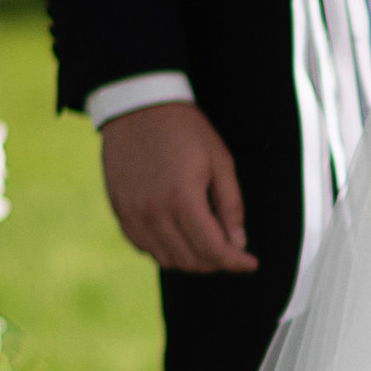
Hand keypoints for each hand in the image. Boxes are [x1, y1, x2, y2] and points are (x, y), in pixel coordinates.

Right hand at [99, 102, 256, 274]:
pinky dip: (165, 250)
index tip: (250, 263)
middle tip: (232, 251)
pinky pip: (143, 246)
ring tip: (207, 245)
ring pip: (166, 259)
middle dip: (216, 263)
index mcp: (183, 200)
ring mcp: (133, 214)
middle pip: (190, 260)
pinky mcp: (120, 210)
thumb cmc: (184, 130)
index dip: (236, 262)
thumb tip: (237, 243)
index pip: (213, 250)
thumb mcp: (220, 162)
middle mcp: (154, 213)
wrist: (138, 107)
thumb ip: (230, 206)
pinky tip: (179, 237)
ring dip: (191, 260)